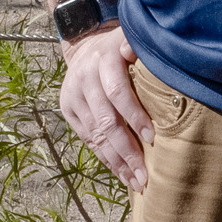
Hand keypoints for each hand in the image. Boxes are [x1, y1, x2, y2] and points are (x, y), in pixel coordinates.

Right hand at [58, 26, 155, 190]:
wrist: (86, 46)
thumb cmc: (123, 49)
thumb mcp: (133, 39)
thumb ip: (140, 48)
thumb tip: (146, 53)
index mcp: (103, 57)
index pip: (117, 91)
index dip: (134, 116)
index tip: (153, 138)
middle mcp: (85, 76)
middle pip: (105, 119)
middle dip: (127, 150)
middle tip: (145, 175)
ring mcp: (73, 94)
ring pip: (96, 134)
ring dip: (117, 161)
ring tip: (136, 181)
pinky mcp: (68, 109)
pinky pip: (88, 139)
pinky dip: (106, 158)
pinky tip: (121, 173)